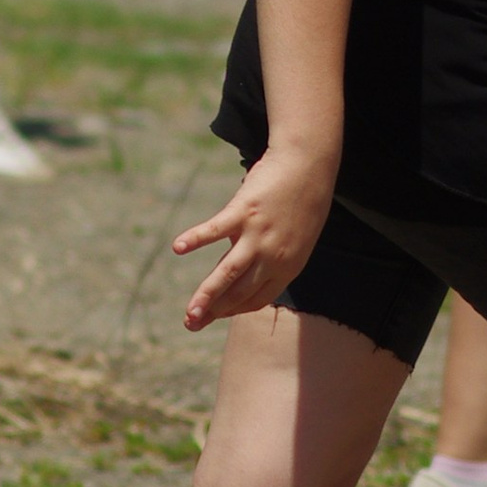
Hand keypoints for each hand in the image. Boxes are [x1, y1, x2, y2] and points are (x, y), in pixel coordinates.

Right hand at [172, 145, 336, 328]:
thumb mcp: (295, 238)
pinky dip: (194, 238)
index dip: (232, 309)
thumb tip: (241, 268)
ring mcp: (258, 235)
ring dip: (206, 296)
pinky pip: (215, 230)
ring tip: (189, 314)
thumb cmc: (301, 200)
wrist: (309, 164)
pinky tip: (177, 248)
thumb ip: (270, 256)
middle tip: (191, 323)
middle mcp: (274, 256)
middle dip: (213, 311)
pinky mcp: (244, 212)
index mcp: (288, 266)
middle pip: (239, 292)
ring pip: (228, 274)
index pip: (256, 299)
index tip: (214, 314)